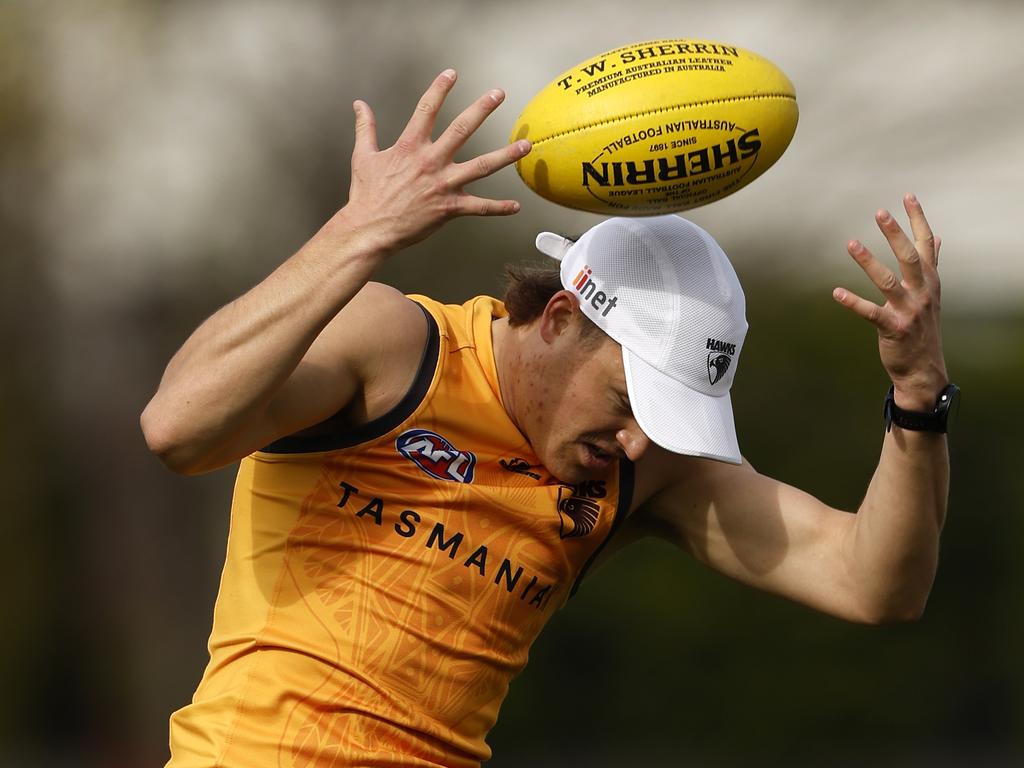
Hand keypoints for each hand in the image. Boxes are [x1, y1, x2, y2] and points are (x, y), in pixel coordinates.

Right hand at [343, 69, 531, 250]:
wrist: (370, 229)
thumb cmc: (366, 194)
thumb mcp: (363, 156)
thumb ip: (365, 128)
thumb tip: (359, 105)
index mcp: (410, 147)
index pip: (427, 110)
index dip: (439, 89)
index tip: (452, 74)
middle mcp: (431, 162)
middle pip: (462, 129)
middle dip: (482, 109)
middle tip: (499, 94)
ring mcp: (443, 185)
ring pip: (482, 166)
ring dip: (506, 155)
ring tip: (526, 145)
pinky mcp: (449, 208)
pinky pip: (480, 207)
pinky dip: (498, 208)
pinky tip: (515, 206)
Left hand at [832, 194, 947, 410]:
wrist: (924, 369)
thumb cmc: (923, 327)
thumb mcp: (932, 294)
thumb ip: (932, 265)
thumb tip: (938, 239)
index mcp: (930, 281)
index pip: (927, 244)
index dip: (918, 219)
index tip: (908, 196)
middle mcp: (923, 293)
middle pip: (910, 257)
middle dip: (896, 234)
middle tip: (880, 212)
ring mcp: (908, 311)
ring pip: (888, 281)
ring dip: (869, 262)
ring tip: (850, 243)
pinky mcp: (892, 329)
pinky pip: (870, 313)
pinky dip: (853, 302)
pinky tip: (836, 293)